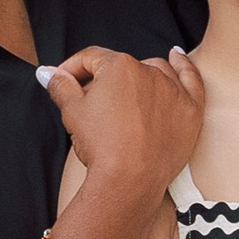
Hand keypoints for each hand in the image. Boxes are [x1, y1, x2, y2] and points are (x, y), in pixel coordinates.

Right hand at [38, 42, 202, 195]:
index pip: (91, 58)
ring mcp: (172, 89)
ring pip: (154, 71)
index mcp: (117, 66)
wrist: (130, 181)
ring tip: (128, 93)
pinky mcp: (191, 109)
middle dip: (106, 81)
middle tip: (93, 105)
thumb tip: (48, 72)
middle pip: (122, 67)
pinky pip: (190, 78)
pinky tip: (175, 56)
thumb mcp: (72, 112)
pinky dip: (182, 66)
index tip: (66, 81)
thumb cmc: (100, 146)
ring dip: (140, 77)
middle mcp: (148, 71)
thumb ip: (61, 85)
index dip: (74, 68)